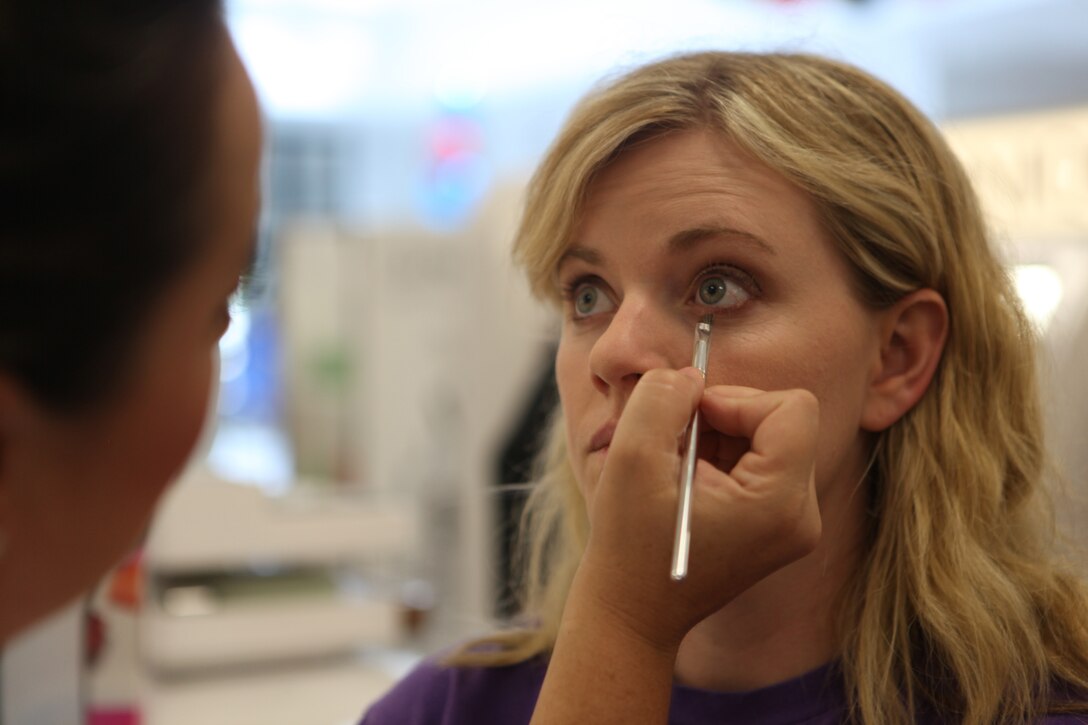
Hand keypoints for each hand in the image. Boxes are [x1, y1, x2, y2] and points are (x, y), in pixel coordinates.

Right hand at [574, 368, 821, 652]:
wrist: (633, 611)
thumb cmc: (629, 544)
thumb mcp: (632, 456)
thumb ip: (662, 397)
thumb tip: (690, 375)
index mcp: (779, 503)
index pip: (791, 408)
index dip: (735, 399)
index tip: (690, 419)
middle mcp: (802, 516)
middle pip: (784, 420)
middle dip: (726, 416)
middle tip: (676, 440)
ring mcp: (793, 524)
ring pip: (771, 436)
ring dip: (720, 435)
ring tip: (678, 466)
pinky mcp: (778, 525)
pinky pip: (762, 460)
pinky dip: (723, 455)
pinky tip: (688, 480)